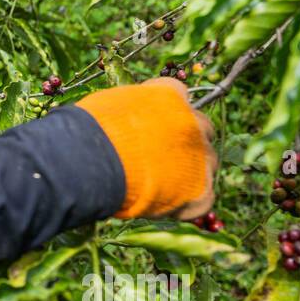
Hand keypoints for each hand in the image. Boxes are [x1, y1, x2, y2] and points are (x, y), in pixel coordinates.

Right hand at [74, 76, 216, 219]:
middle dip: (185, 141)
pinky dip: (185, 203)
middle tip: (160, 157)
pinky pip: (203, 198)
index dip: (166, 113)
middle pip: (202, 129)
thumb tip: (131, 119)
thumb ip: (133, 109)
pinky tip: (162, 204)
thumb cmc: (91, 132)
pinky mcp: (201, 192)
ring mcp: (202, 157)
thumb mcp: (111, 105)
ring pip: (208, 163)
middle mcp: (193, 122)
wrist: (93, 164)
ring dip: (190, 172)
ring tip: (159, 185)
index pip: (180, 96)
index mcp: (170, 96)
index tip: (153, 124)